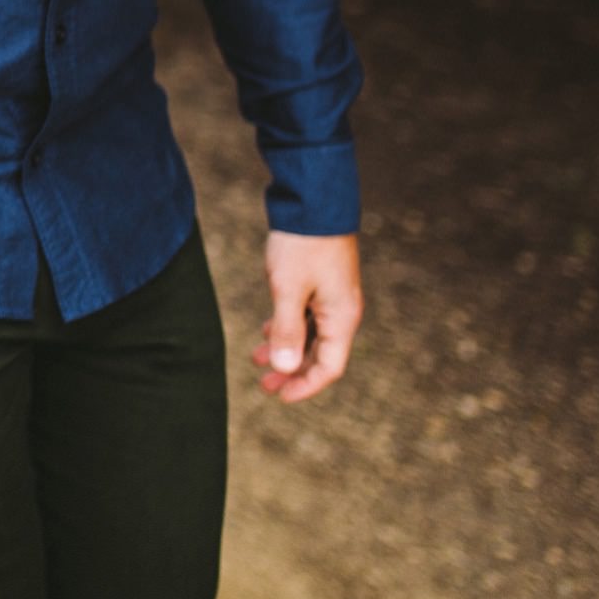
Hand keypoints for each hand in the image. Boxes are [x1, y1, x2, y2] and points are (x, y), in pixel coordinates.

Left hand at [252, 231, 362, 402]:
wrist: (313, 201)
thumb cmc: (302, 245)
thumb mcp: (288, 289)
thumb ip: (287, 331)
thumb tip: (286, 370)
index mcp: (342, 318)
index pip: (329, 368)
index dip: (305, 386)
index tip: (279, 396)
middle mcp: (342, 311)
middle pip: (320, 355)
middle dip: (293, 373)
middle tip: (264, 386)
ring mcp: (332, 297)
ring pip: (311, 335)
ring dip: (286, 350)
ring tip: (257, 360)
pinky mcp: (320, 283)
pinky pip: (306, 316)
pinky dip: (287, 328)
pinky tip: (266, 331)